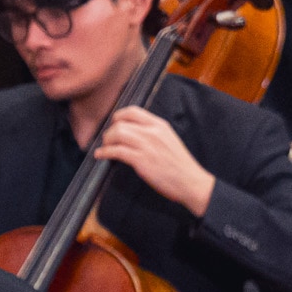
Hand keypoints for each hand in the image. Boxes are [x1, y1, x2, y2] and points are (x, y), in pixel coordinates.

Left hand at [96, 105, 218, 217]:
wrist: (190, 181)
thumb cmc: (178, 164)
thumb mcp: (168, 140)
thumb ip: (152, 133)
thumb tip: (133, 132)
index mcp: (160, 125)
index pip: (133, 111)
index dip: (118, 117)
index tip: (113, 124)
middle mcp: (153, 132)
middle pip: (121, 123)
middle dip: (110, 131)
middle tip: (108, 140)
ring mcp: (147, 145)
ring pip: (117, 134)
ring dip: (106, 141)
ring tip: (105, 148)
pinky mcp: (141, 160)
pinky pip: (116, 151)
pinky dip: (104, 152)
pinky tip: (101, 155)